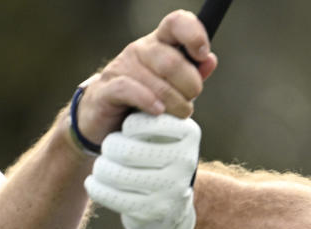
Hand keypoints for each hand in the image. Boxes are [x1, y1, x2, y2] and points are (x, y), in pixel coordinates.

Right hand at [74, 10, 216, 145]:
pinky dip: (147, 101)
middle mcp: (138, 50)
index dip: (193, 35)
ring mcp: (120, 68)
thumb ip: (190, 75)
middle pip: (172, 60)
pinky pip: (130, 90)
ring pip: (155, 79)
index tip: (202, 55)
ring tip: (177, 115)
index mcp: (157, 44)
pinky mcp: (105, 90)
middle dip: (188, 86)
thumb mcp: (170, 88)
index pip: (176, 23)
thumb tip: (209, 61)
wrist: (100, 123)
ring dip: (174, 102)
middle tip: (188, 104)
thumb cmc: (139, 104)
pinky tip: (157, 112)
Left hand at [84, 112, 199, 228]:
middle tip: (110, 147)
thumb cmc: (159, 155)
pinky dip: (96, 187)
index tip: (128, 129)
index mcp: (189, 132)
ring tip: (102, 165)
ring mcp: (170, 189)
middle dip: (110, 147)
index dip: (127, 126)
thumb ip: (149, 107)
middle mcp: (184, 161)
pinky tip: (93, 182)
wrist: (170, 206)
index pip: (140, 123)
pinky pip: (110, 196)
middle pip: (124, 150)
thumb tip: (126, 84)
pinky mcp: (152, 211)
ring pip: (114, 173)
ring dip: (101, 167)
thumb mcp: (163, 130)